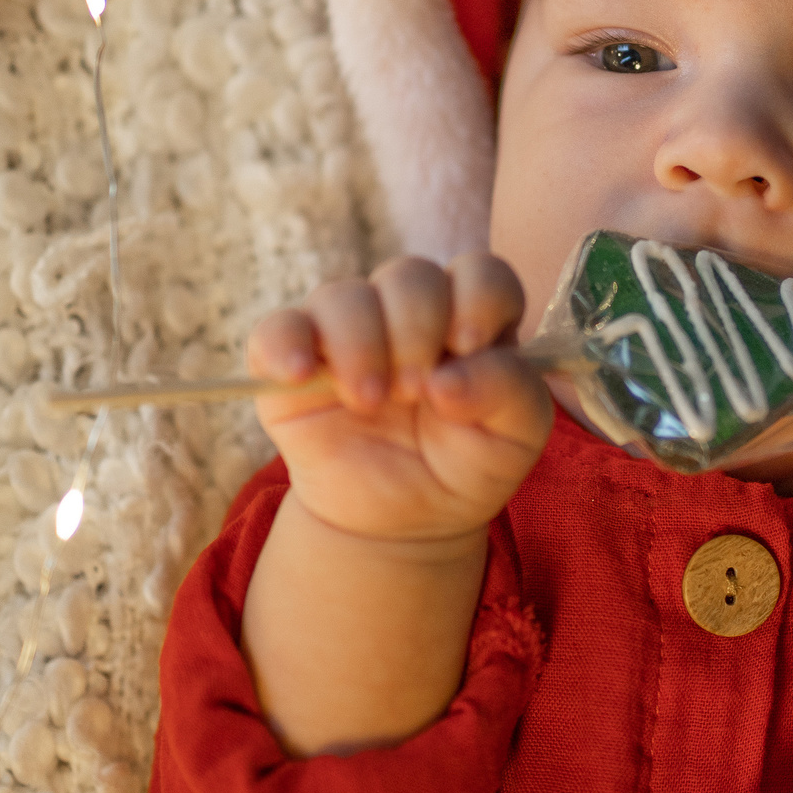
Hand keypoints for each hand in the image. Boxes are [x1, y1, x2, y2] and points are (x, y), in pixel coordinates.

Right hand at [245, 253, 552, 545]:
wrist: (404, 519)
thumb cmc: (467, 465)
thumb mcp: (515, 438)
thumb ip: (508, 392)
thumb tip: (451, 375)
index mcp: (472, 318)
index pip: (481, 273)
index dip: (477, 298)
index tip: (467, 345)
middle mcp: (410, 312)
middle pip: (410, 276)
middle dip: (416, 329)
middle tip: (415, 391)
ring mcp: (349, 330)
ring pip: (343, 295)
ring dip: (360, 344)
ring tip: (369, 401)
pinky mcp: (294, 359)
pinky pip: (277, 329)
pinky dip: (285, 345)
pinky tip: (301, 375)